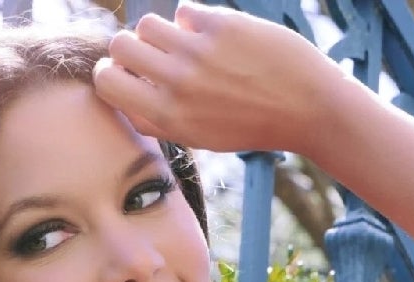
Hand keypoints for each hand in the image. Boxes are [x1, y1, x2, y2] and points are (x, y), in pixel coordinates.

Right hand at [92, 2, 332, 156]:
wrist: (305, 108)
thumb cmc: (253, 125)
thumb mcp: (200, 137)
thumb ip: (160, 119)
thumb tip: (127, 95)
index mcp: (168, 119)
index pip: (108, 85)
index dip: (111, 74)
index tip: (126, 73)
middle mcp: (176, 87)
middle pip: (120, 46)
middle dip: (129, 47)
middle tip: (151, 53)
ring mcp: (196, 54)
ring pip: (147, 23)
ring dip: (160, 30)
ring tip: (183, 42)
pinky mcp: (218, 26)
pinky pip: (184, 9)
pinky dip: (193, 18)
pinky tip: (213, 34)